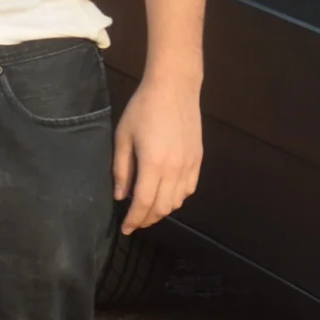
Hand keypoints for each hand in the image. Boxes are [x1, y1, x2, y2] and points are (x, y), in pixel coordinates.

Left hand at [113, 77, 200, 233]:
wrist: (174, 90)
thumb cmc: (142, 110)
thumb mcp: (123, 138)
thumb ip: (122, 169)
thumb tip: (121, 196)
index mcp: (153, 164)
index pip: (144, 203)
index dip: (134, 220)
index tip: (126, 229)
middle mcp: (175, 169)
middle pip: (162, 207)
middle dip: (147, 219)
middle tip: (134, 223)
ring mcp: (190, 165)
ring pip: (178, 201)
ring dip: (162, 211)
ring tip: (147, 212)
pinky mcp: (198, 160)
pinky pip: (189, 189)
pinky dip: (177, 199)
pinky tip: (165, 197)